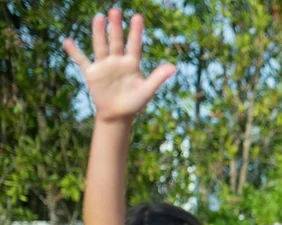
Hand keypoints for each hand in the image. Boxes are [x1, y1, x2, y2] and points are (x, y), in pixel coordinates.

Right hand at [63, 8, 174, 122]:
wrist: (117, 115)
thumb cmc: (134, 103)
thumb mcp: (147, 91)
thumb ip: (158, 78)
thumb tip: (173, 67)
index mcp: (132, 64)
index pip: (135, 45)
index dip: (136, 32)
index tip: (137, 17)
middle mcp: (118, 61)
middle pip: (116, 41)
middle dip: (116, 27)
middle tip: (115, 11)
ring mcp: (104, 65)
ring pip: (101, 46)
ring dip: (99, 33)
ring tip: (99, 18)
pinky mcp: (92, 73)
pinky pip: (81, 60)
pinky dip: (74, 52)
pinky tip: (68, 41)